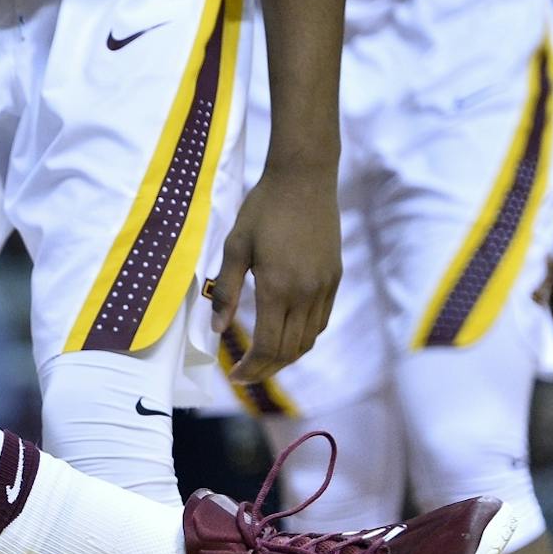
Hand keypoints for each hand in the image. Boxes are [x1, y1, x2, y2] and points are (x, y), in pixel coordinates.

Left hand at [211, 162, 340, 383]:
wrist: (305, 177)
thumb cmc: (263, 208)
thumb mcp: (234, 247)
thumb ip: (225, 290)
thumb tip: (217, 330)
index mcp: (278, 287)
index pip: (267, 345)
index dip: (250, 367)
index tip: (233, 375)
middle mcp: (306, 292)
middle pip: (289, 350)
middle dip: (265, 369)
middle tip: (244, 374)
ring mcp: (325, 286)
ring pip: (309, 339)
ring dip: (286, 357)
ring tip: (263, 361)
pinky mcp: (335, 277)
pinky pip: (321, 320)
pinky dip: (303, 337)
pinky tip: (285, 335)